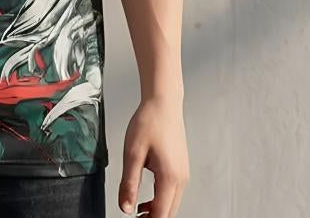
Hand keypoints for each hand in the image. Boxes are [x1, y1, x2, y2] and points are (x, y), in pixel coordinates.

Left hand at [119, 95, 188, 216]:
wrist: (163, 103)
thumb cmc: (149, 122)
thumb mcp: (132, 154)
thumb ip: (129, 184)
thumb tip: (126, 208)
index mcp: (169, 177)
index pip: (161, 214)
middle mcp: (181, 179)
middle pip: (169, 213)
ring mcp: (183, 174)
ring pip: (172, 204)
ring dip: (157, 211)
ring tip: (137, 210)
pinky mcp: (181, 168)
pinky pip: (173, 193)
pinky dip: (161, 201)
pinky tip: (146, 198)